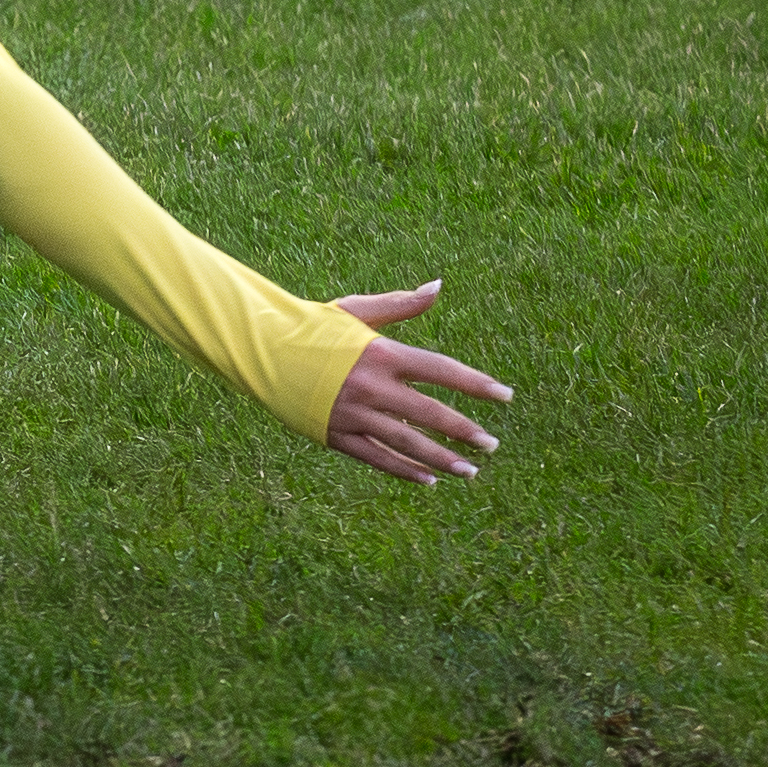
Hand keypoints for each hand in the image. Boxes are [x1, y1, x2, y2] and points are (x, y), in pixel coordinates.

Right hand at [324, 280, 513, 484]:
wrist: (261, 349)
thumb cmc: (313, 326)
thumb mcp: (357, 311)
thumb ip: (401, 304)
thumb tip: (438, 286)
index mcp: (381, 353)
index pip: (441, 369)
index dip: (476, 384)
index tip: (506, 396)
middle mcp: (371, 386)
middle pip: (429, 413)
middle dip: (464, 431)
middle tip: (492, 444)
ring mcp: (353, 413)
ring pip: (407, 442)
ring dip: (441, 458)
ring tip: (470, 471)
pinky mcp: (336, 434)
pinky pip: (376, 457)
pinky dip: (404, 470)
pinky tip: (429, 480)